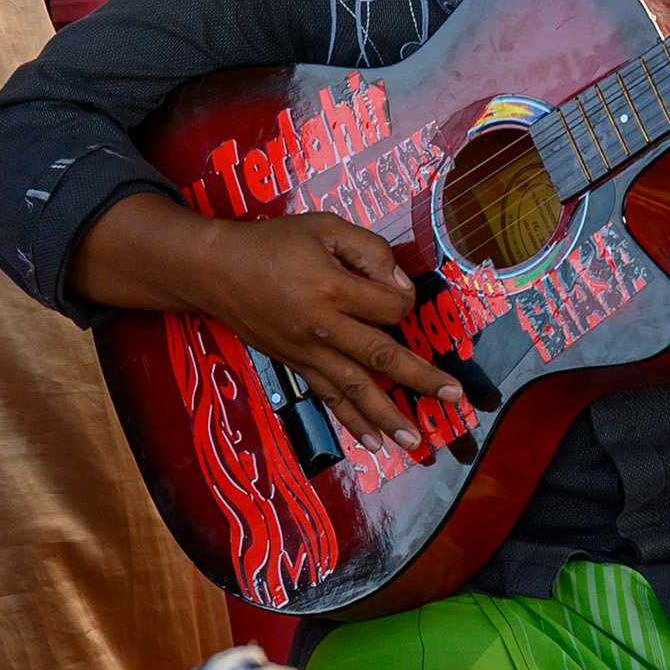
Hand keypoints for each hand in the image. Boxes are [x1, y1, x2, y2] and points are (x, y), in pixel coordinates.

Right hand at [84, 197, 453, 446]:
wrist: (216, 270)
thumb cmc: (273, 243)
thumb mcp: (324, 227)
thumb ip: (369, 250)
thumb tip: (400, 286)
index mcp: (331, 287)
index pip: (390, 305)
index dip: (405, 299)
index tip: (399, 291)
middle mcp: (322, 327)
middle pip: (381, 356)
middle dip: (421, 378)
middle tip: (454, 396)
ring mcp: (307, 352)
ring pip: (355, 388)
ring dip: (387, 416)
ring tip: (414, 441)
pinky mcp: (296, 365)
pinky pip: (328, 398)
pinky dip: (351, 422)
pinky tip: (373, 443)